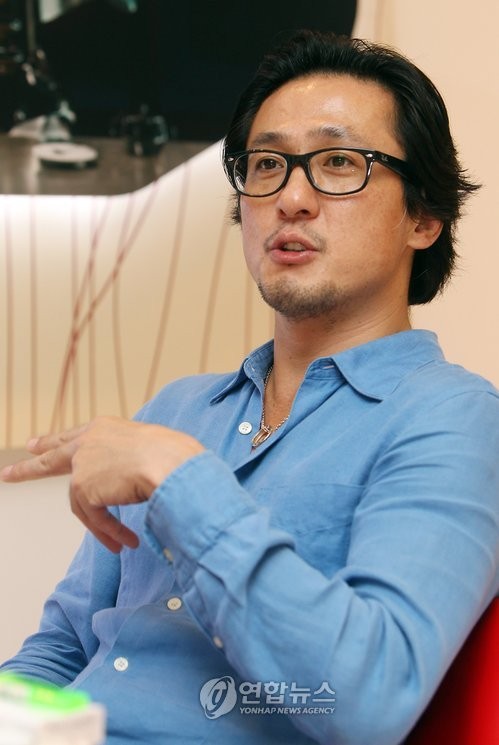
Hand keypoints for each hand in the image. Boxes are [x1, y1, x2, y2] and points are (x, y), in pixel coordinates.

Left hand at [1, 416, 204, 552]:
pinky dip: (109, 531)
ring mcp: (82, 463)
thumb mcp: (148, 448)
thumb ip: (129, 459)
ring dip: (100, 526)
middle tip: (7, 474)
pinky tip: (124, 541)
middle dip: (28, 469)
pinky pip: (94, 516)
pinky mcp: (83, 486)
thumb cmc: (173, 456)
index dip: (53, 443)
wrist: (169, 463)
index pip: (72, 436)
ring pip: (81, 502)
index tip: (35, 445)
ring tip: (117, 544)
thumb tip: (130, 479)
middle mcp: (87, 441)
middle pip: (51, 457)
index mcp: (103, 428)